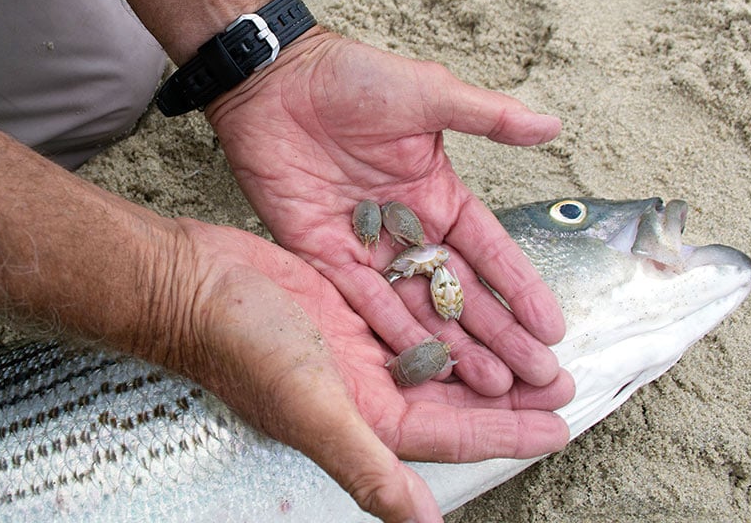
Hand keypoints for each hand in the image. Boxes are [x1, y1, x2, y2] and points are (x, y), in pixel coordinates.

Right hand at [165, 219, 571, 522]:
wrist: (187, 284)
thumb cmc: (241, 347)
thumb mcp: (313, 408)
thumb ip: (366, 467)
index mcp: (362, 419)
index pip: (451, 434)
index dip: (508, 433)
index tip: (560, 425)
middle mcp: (363, 385)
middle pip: (453, 394)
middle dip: (509, 392)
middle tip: (563, 379)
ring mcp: (353, 340)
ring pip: (435, 349)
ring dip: (482, 347)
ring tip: (532, 342)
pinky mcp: (342, 298)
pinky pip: (406, 307)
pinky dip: (440, 306)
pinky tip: (469, 296)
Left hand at [206, 30, 565, 395]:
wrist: (275, 79)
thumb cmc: (352, 77)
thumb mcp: (429, 93)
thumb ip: (488, 117)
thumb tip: (550, 125)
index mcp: (436, 193)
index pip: (488, 251)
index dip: (520, 290)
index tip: (552, 329)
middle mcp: (405, 228)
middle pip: (459, 291)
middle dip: (499, 334)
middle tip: (537, 379)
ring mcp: (364, 245)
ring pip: (415, 306)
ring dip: (452, 346)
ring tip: (491, 387)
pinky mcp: (321, 254)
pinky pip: (361, 300)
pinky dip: (390, 331)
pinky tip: (422, 363)